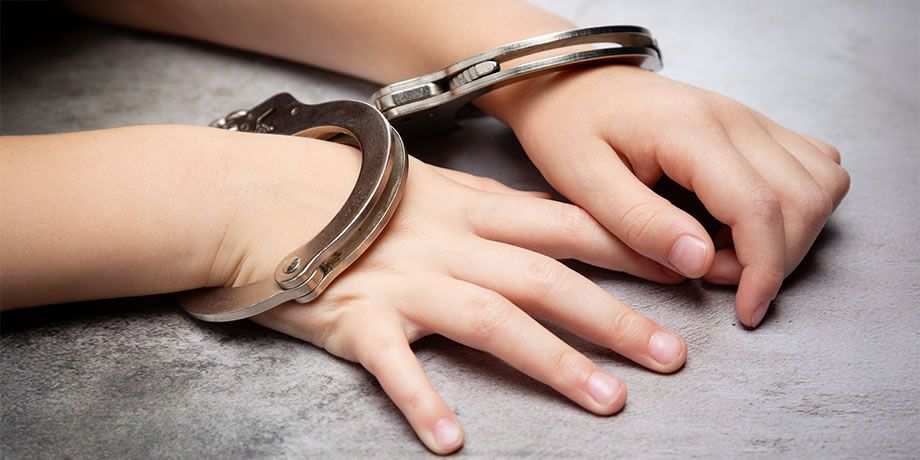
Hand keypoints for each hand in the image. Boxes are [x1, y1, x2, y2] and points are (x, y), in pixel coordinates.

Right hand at [207, 132, 687, 453]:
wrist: (260, 195)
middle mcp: (450, 244)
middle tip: (672, 357)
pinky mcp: (358, 319)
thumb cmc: (348, 192)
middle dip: (612, 316)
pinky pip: (394, 365)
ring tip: (607, 400)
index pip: (565, 225)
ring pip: (492, 319)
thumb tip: (546, 224)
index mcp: (471, 209)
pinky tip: (452, 441)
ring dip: (552, 360)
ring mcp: (406, 282)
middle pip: (545, 279)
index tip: (684, 269)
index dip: (627, 246)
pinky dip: (422, 401)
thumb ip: (487, 208)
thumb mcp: (429, 187)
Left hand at [481, 66, 849, 327]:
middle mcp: (735, 118)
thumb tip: (702, 263)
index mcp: (690, 131)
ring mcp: (750, 118)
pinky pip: (812, 167)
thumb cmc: (568, 130)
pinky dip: (794, 207)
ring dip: (790, 233)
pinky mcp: (754, 127)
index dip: (763, 269)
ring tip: (723, 250)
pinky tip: (739, 224)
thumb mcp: (583, 183)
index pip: (759, 206)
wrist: (570, 84)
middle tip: (712, 276)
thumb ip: (640, 222)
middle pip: (804, 199)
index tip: (745, 312)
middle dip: (774, 258)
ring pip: (822, 183)